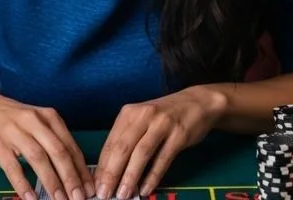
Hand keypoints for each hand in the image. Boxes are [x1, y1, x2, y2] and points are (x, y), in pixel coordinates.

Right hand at [0, 90, 93, 199]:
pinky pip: (13, 167)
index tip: (89, 187)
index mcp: (49, 116)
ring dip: (51, 182)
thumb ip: (54, 140)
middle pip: (58, 152)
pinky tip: (31, 198)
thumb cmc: (13, 118)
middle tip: (79, 197)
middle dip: (71, 178)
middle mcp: (34, 122)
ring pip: (38, 159)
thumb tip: (74, 169)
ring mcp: (15, 132)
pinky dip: (23, 184)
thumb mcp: (38, 121)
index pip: (70, 145)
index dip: (81, 169)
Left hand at [93, 86, 226, 198]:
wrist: (196, 102)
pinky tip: (146, 189)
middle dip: (112, 174)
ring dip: (130, 177)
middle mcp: (143, 115)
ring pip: (141, 153)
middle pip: (123, 148)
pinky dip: (153, 176)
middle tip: (104, 194)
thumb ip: (127, 140)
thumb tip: (110, 171)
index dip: (102, 167)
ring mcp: (162, 124)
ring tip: (123, 195)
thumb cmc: (164, 116)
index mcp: (129, 113)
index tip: (96, 186)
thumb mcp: (141, 121)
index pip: (111, 143)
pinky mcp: (179, 134)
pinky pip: (163, 158)